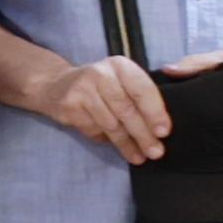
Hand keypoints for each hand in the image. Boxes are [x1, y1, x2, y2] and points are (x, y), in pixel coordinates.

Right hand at [48, 55, 171, 161]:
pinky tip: (111, 142)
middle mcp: (101, 74)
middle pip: (126, 110)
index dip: (155, 112)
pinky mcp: (69, 106)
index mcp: (120, 66)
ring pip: (110, 124)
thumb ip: (140, 98)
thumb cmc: (101, 86)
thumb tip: (161, 130)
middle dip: (143, 134)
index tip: (164, 133)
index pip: (142, 90)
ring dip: (126, 144)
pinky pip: (93, 130)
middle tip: (155, 152)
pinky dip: (105, 139)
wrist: (58, 84)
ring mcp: (82, 90)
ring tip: (139, 157)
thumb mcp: (122, 82)